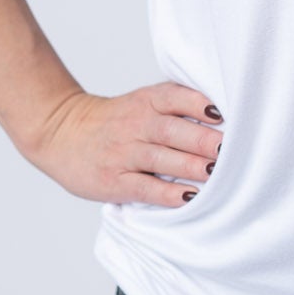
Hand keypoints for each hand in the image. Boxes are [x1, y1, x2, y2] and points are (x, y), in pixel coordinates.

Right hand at [23, 81, 225, 207]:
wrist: (61, 133)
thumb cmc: (115, 121)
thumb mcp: (142, 102)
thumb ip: (176, 105)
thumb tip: (223, 118)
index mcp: (146, 101)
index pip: (176, 97)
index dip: (201, 105)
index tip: (226, 115)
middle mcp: (136, 125)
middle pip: (175, 130)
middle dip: (206, 141)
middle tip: (232, 151)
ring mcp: (123, 153)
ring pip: (163, 158)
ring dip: (193, 166)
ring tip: (218, 173)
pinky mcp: (114, 180)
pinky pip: (145, 186)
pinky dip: (169, 193)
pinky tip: (190, 197)